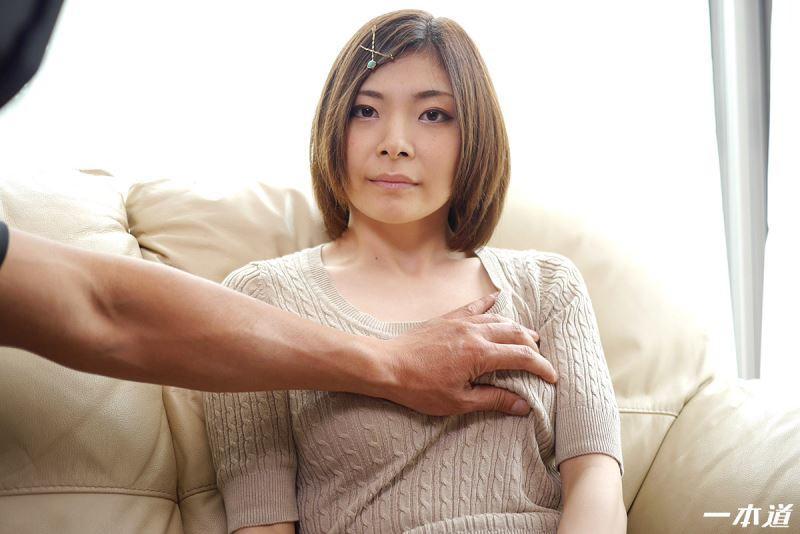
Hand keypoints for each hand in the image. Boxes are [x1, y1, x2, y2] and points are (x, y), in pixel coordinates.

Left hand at [378, 292, 556, 416]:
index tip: (552, 377)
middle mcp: (475, 333)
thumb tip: (523, 405)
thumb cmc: (420, 388)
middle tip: (540, 361)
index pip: (522, 357)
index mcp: (481, 355)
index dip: (541, 367)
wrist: (388, 366)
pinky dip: (490, 303)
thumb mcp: (458, 402)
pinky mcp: (449, 318)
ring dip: (517, 328)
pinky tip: (498, 298)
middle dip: (533, 347)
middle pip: (516, 334)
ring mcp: (462, 322)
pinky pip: (475, 307)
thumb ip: (493, 400)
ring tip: (528, 338)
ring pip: (499, 319)